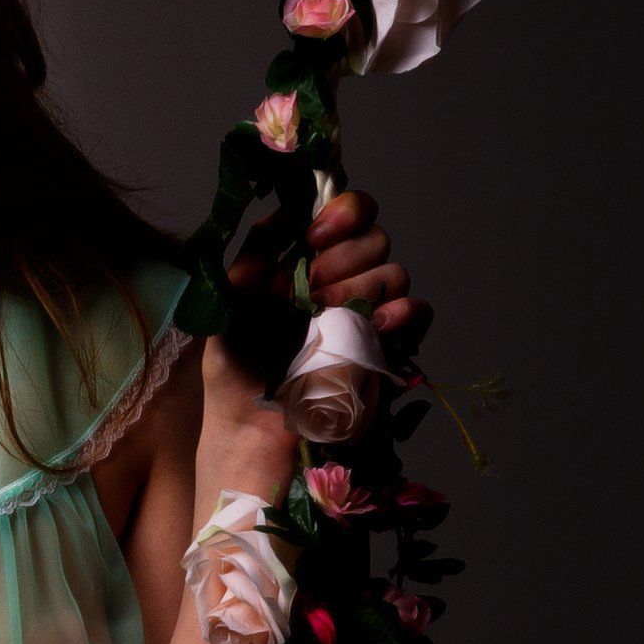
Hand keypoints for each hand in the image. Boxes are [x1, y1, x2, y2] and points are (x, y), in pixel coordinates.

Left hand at [197, 185, 428, 509]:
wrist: (252, 432)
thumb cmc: (233, 373)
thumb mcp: (228, 310)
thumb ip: (251, 262)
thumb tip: (277, 217)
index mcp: (306, 263)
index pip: (343, 214)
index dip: (341, 211)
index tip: (314, 235)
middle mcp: (342, 282)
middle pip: (374, 237)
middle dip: (345, 255)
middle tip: (313, 289)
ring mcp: (367, 314)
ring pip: (394, 271)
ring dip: (363, 285)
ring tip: (326, 316)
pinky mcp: (384, 348)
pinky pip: (416, 313)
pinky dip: (403, 311)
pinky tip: (375, 324)